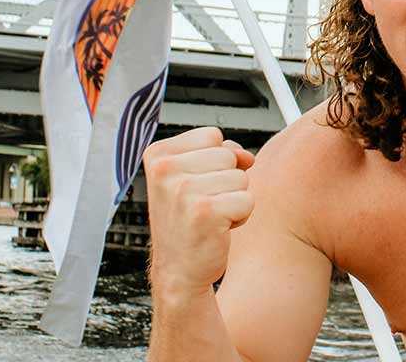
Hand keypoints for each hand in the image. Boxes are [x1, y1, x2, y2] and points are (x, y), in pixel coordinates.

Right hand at [143, 127, 255, 298]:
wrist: (178, 270)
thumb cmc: (187, 222)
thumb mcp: (193, 177)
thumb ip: (220, 154)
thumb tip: (247, 157)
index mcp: (158, 154)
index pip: (212, 135)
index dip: (215, 161)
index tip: (195, 185)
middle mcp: (165, 169)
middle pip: (229, 154)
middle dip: (226, 181)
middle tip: (203, 205)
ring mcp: (183, 190)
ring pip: (241, 177)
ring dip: (233, 199)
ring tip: (210, 216)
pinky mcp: (205, 212)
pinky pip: (248, 200)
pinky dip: (240, 216)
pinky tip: (218, 228)